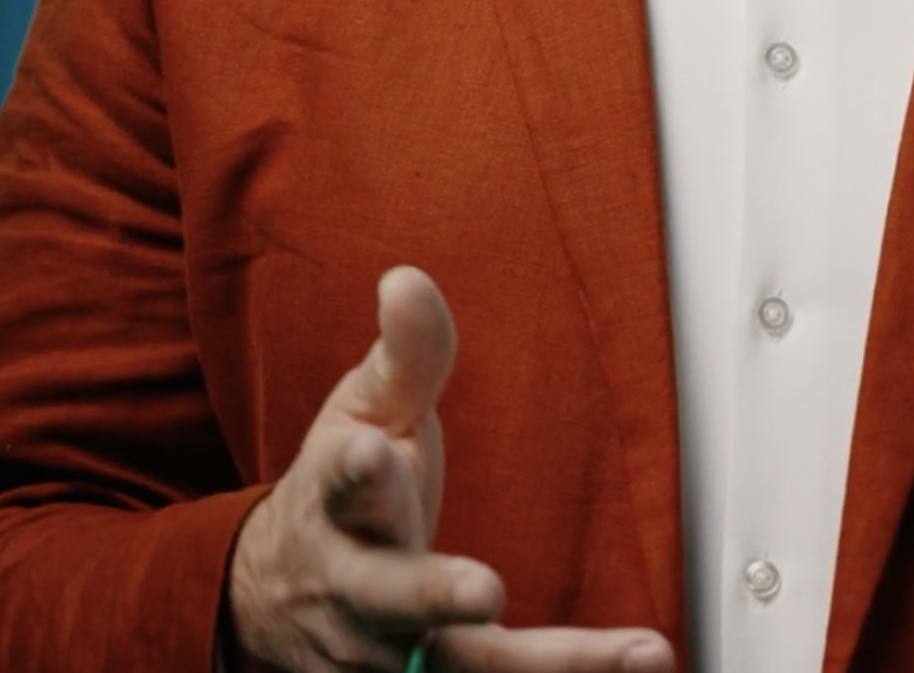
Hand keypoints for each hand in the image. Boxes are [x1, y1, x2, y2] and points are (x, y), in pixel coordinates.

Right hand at [225, 265, 678, 672]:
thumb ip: (405, 356)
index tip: (371, 452)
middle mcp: (360, 588)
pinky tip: (636, 672)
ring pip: (462, 669)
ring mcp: (385, 654)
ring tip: (640, 653)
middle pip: (393, 598)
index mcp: (345, 503)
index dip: (356, 469)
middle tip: (482, 588)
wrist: (273, 597)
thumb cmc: (344, 491)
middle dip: (435, 595)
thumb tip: (409, 279)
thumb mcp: (364, 414)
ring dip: (550, 666)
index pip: (343, 482)